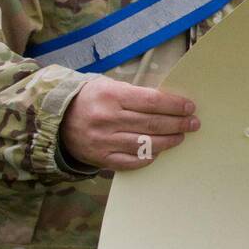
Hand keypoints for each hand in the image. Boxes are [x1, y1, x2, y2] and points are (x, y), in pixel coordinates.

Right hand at [60, 78, 197, 171]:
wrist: (56, 119)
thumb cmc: (91, 99)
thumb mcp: (110, 87)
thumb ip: (136, 95)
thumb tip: (170, 103)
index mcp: (111, 96)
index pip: (152, 101)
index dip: (175, 105)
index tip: (190, 107)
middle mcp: (107, 119)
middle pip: (152, 123)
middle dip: (178, 123)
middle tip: (193, 123)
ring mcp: (103, 141)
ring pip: (145, 144)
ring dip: (168, 141)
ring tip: (181, 136)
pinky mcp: (100, 158)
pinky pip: (131, 161)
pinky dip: (148, 157)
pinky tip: (159, 151)